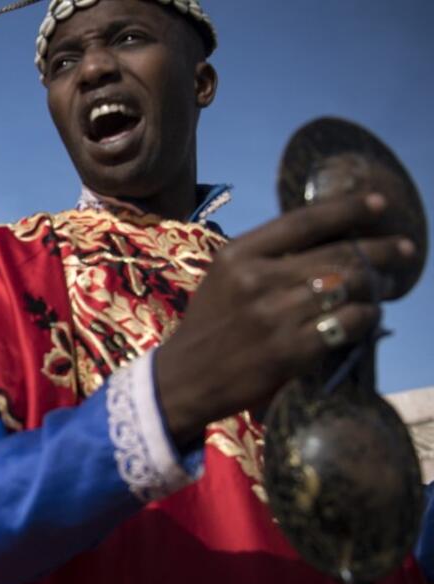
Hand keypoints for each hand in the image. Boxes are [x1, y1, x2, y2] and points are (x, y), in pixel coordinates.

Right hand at [157, 192, 416, 441]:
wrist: (184, 379)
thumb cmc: (210, 326)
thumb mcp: (225, 279)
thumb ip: (266, 258)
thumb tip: (330, 240)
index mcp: (237, 255)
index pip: (304, 222)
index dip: (348, 209)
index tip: (380, 203)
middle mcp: (256, 281)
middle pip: (336, 254)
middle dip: (379, 249)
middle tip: (402, 249)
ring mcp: (274, 317)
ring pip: (349, 288)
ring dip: (375, 286)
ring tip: (382, 287)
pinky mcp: (289, 351)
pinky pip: (348, 325)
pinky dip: (366, 318)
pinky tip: (367, 317)